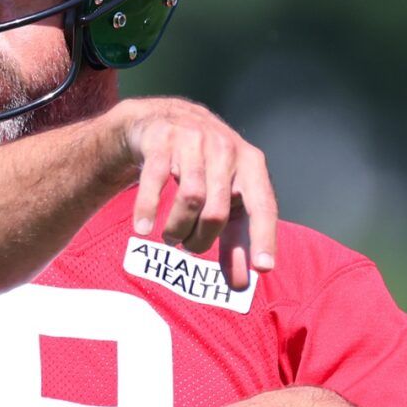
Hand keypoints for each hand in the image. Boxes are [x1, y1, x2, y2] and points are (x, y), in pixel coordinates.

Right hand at [107, 97, 277, 291]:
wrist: (165, 121)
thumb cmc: (204, 170)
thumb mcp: (225, 201)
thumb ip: (235, 242)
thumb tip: (242, 285)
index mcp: (250, 164)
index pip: (263, 206)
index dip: (263, 238)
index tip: (264, 268)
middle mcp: (225, 149)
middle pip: (218, 211)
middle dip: (200, 240)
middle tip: (188, 247)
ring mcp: (193, 141)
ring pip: (190, 197)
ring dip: (177, 228)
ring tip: (170, 238)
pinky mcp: (161, 140)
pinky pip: (155, 180)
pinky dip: (148, 209)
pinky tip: (143, 229)